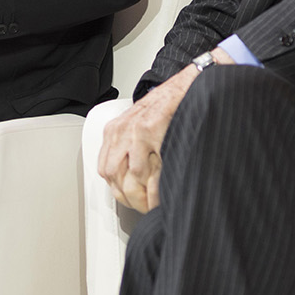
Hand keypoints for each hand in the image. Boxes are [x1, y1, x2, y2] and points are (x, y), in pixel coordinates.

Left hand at [98, 48, 234, 212]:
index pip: (105, 169)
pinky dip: (154, 189)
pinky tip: (161, 198)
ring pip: (129, 176)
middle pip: (113, 175)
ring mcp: (133, 131)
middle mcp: (120, 130)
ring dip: (141, 196)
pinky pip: (147, 170)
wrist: (189, 86)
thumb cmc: (170, 107)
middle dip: (128, 197)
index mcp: (115, 130)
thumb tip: (134, 181)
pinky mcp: (149, 131)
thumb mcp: (141, 124)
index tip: (131, 201)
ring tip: (153, 206)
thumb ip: (133, 148)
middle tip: (143, 208)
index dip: (118, 189)